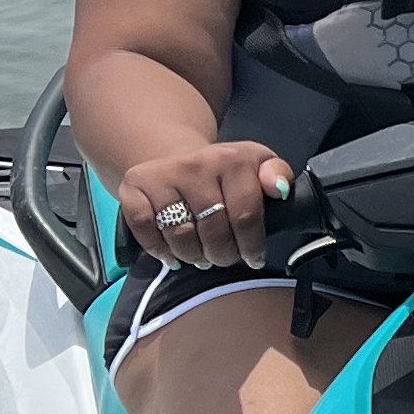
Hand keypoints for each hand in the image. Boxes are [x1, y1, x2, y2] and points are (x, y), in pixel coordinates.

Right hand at [116, 139, 292, 270]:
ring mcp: (162, 175)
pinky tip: (172, 254)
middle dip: (223, 255)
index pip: (245, 215)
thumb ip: (277, 174)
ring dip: (193, 256)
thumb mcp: (258, 165)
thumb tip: (279, 188)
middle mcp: (195, 164)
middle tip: (224, 257)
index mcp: (231, 159)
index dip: (251, 245)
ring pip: (180, 235)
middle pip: (213, 231)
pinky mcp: (133, 186)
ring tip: (201, 255)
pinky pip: (145, 228)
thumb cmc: (224, 171)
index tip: (252, 257)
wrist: (178, 156)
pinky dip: (159, 249)